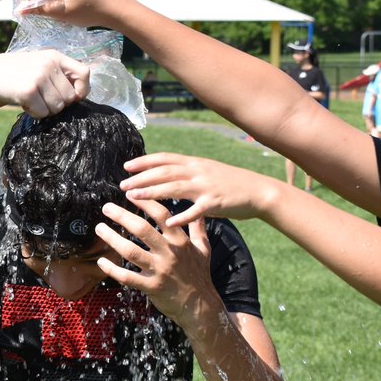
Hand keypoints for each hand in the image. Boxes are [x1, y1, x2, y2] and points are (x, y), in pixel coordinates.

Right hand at [0, 49, 88, 118]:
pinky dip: (35, 113)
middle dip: (58, 103)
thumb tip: (80, 95)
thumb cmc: (16, 73)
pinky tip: (24, 103)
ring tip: (32, 99)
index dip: (82, 90)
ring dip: (46, 109)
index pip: (84, 74)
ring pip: (57, 107)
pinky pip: (43, 113)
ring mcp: (39, 77)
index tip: (72, 97)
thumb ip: (60, 74)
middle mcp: (49, 64)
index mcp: (55, 56)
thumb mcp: (40, 64)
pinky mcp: (28, 91)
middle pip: (70, 97)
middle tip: (41, 98)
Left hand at [95, 198, 214, 328]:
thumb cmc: (200, 276)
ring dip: (112, 239)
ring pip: (131, 251)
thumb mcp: (204, 250)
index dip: (145, 203)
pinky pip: (127, 277)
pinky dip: (112, 269)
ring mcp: (159, 270)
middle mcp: (169, 253)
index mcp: (180, 241)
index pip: (162, 215)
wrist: (200, 306)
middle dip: (123, 216)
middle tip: (107, 208)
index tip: (130, 194)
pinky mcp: (151, 287)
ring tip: (100, 228)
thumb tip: (198, 213)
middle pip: (142, 229)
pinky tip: (102, 261)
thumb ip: (198, 230)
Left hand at [120, 153, 274, 227]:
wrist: (258, 191)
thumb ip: (189, 173)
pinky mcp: (215, 203)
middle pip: (164, 172)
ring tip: (134, 197)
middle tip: (123, 184)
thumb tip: (169, 174)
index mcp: (195, 164)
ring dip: (152, 192)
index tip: (126, 166)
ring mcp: (206, 187)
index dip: (145, 161)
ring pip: (174, 187)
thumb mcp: (208, 173)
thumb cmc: (231, 184)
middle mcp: (198, 172)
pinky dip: (181, 215)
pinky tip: (167, 221)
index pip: (165, 159)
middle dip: (141, 177)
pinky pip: (195, 211)